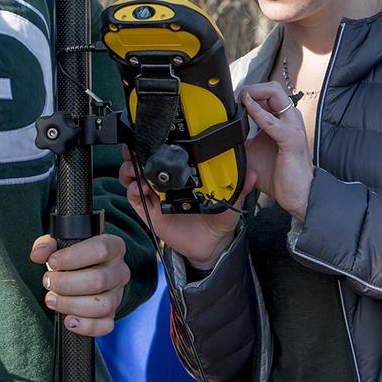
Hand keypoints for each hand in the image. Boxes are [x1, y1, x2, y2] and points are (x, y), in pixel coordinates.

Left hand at [30, 232, 129, 336]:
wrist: (86, 272)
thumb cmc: (73, 255)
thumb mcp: (60, 243)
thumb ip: (47, 244)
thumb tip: (38, 255)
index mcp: (113, 246)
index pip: (101, 249)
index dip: (73, 257)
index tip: (52, 262)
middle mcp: (120, 270)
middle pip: (99, 280)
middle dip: (66, 284)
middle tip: (47, 282)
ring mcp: (117, 294)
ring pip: (102, 305)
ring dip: (71, 305)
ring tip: (51, 299)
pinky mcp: (112, 315)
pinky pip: (105, 325)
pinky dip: (85, 326)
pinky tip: (68, 320)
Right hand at [119, 147, 251, 269]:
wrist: (210, 245)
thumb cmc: (217, 218)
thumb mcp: (230, 201)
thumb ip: (239, 188)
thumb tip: (252, 174)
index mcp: (183, 175)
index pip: (166, 154)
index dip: (155, 143)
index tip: (154, 135)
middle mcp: (167, 182)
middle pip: (143, 160)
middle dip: (135, 151)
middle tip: (135, 148)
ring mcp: (156, 196)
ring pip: (134, 176)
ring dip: (130, 168)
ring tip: (134, 167)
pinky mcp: (150, 212)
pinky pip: (134, 199)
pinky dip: (132, 190)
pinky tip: (138, 187)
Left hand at [238, 82, 313, 220]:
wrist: (297, 195)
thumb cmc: (278, 174)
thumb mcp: (252, 152)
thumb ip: (241, 138)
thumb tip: (221, 132)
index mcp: (281, 120)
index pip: (265, 94)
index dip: (247, 93)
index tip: (231, 99)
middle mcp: (288, 118)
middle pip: (272, 87)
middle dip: (250, 87)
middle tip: (235, 97)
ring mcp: (292, 126)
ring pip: (275, 93)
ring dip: (253, 93)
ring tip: (239, 99)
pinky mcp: (291, 139)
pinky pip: (272, 121)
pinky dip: (257, 112)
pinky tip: (246, 108)